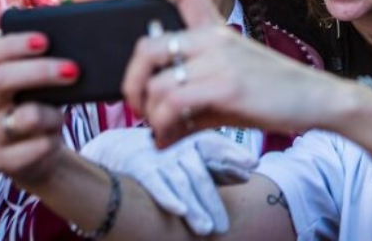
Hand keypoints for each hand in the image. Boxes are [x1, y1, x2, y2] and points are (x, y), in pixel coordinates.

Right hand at [0, 32, 78, 187]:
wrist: (42, 151)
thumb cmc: (47, 106)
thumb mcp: (50, 83)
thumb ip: (56, 62)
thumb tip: (85, 44)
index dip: (14, 44)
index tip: (45, 40)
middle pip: (1, 78)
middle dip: (41, 71)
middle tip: (74, 69)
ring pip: (22, 117)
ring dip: (51, 114)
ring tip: (61, 116)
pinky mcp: (0, 160)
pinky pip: (26, 150)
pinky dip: (47, 143)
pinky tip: (53, 140)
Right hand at [81, 128, 256, 235]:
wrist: (118, 147)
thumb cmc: (166, 155)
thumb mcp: (193, 156)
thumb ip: (219, 165)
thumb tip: (248, 174)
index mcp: (193, 141)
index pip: (216, 147)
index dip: (234, 155)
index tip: (252, 164)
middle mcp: (178, 147)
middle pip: (200, 176)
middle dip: (212, 202)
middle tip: (222, 227)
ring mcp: (159, 157)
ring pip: (181, 184)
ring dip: (194, 207)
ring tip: (206, 229)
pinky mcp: (140, 167)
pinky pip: (156, 183)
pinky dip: (167, 196)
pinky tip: (179, 210)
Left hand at [123, 26, 331, 148]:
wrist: (317, 99)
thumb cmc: (273, 95)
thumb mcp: (228, 91)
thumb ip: (190, 106)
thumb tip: (158, 135)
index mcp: (217, 31)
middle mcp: (215, 39)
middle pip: (148, 45)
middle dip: (130, 80)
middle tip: (136, 103)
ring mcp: (220, 61)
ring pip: (156, 83)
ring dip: (148, 113)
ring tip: (160, 129)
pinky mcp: (226, 86)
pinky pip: (172, 104)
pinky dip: (162, 125)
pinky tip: (169, 136)